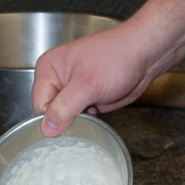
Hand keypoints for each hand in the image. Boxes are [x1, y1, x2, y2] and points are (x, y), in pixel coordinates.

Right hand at [32, 21, 153, 136]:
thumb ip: (63, 108)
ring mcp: (70, 89)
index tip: (70, 120)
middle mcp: (56, 79)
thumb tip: (46, 129)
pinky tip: (97, 112)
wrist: (144, 55)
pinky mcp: (84, 98)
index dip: (53, 118)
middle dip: (65, 120)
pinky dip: (86, 120)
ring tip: (92, 110)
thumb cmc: (117, 58)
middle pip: (50, 114)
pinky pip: (77, 117)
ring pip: (64, 118)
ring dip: (77, 121)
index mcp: (48, 69)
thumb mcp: (87, 85)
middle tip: (84, 115)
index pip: (39, 106)